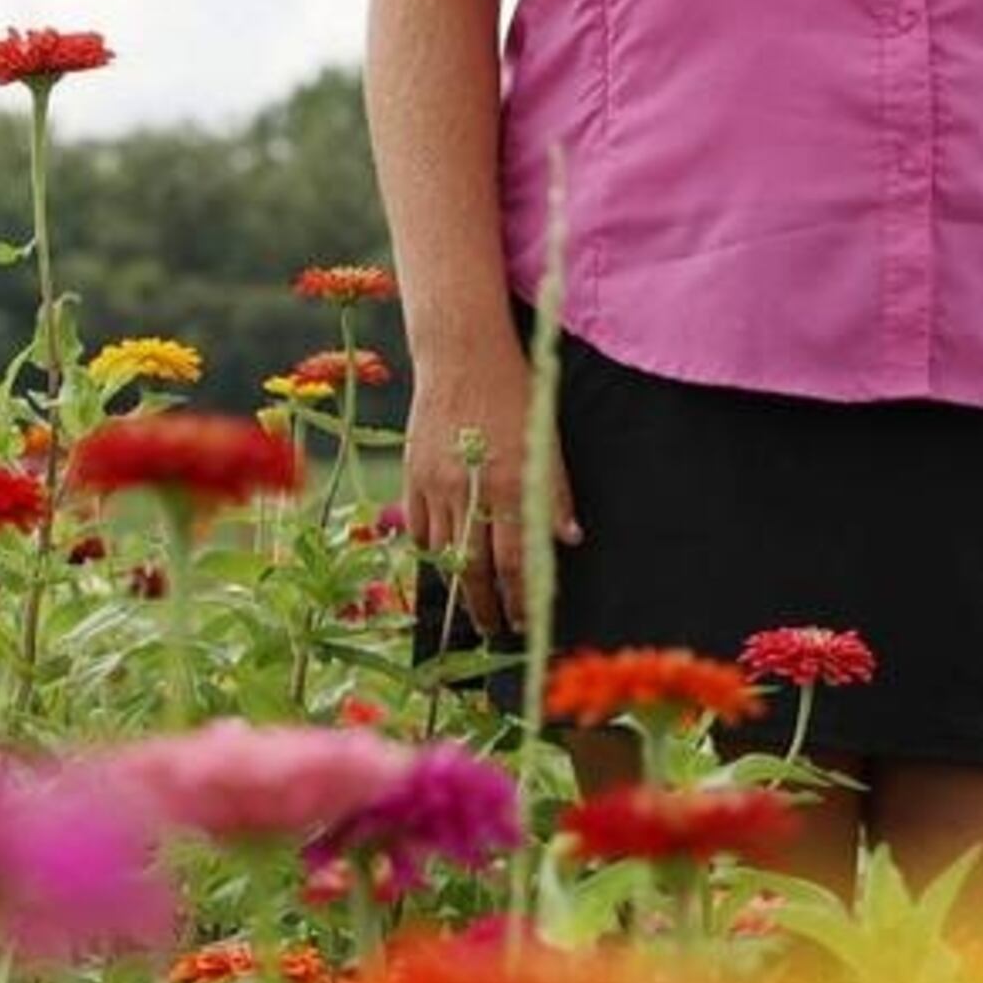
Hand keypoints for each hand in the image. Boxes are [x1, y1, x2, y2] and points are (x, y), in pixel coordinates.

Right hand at [401, 352, 579, 639]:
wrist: (460, 352)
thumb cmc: (514, 389)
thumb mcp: (545, 435)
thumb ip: (554, 491)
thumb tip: (568, 539)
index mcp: (512, 480)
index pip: (516, 558)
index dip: (521, 596)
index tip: (526, 621)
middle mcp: (473, 487)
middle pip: (477, 566)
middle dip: (487, 606)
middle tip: (494, 630)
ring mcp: (438, 482)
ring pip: (445, 552)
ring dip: (458, 587)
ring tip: (468, 609)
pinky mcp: (414, 472)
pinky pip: (419, 527)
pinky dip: (430, 552)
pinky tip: (441, 566)